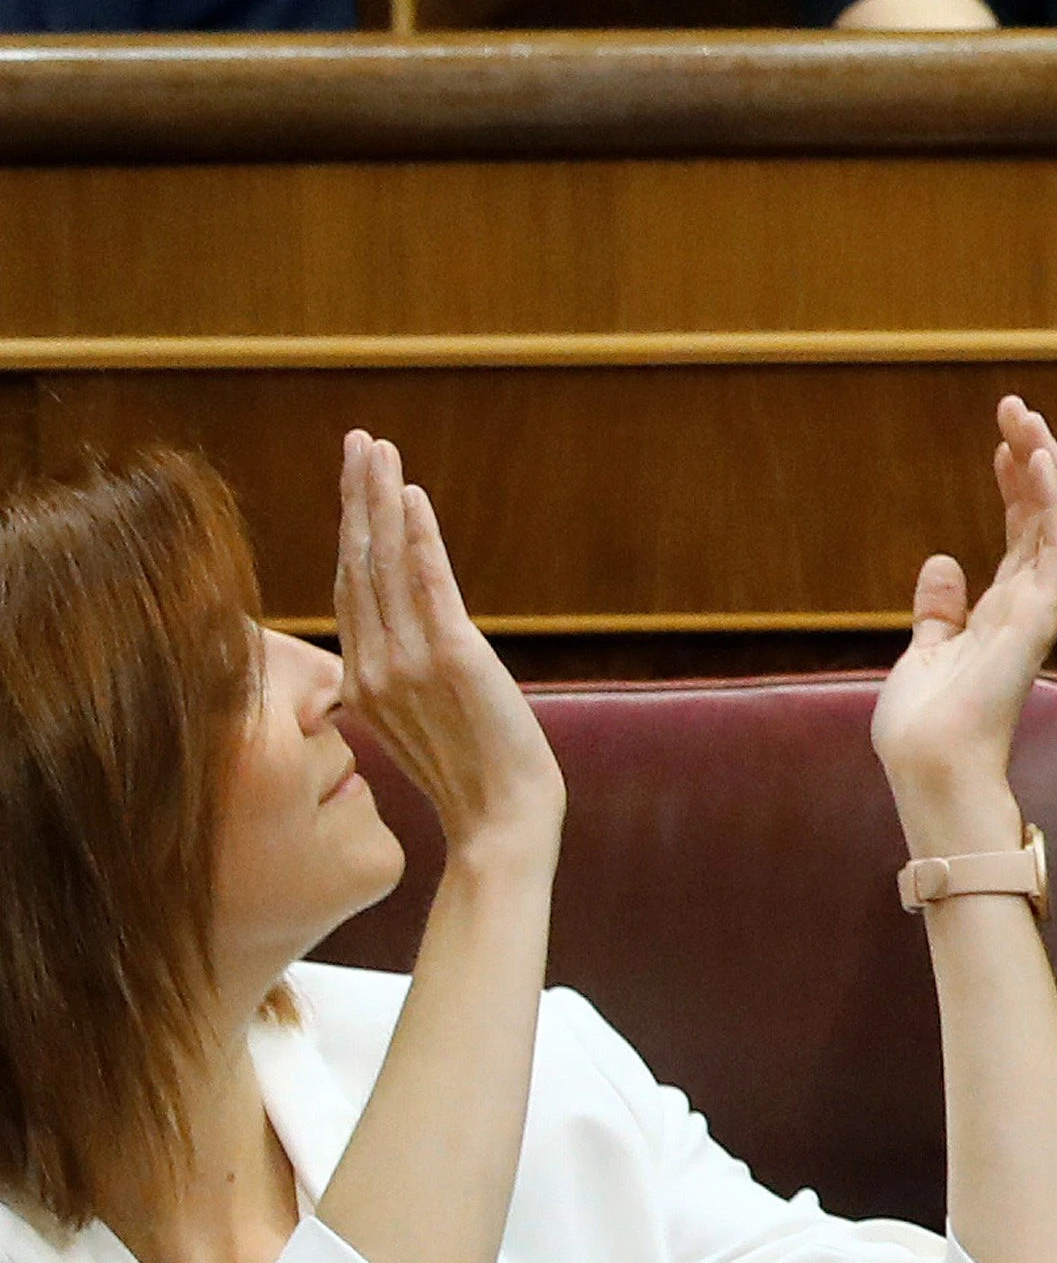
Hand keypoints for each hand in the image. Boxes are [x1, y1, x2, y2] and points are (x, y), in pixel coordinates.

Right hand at [328, 431, 562, 866]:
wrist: (502, 823)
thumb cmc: (473, 777)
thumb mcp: (420, 722)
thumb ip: (400, 680)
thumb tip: (397, 651)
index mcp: (362, 680)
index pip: (351, 588)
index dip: (350, 530)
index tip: (354, 480)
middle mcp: (372, 666)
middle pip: (356, 564)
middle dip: (355, 497)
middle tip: (357, 439)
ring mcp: (405, 663)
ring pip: (382, 564)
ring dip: (379, 498)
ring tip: (375, 448)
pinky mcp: (450, 658)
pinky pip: (426, 586)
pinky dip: (417, 537)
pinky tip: (412, 495)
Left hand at [870, 396, 1056, 859]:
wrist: (928, 766)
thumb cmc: (925, 725)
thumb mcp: (925, 650)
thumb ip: (939, 607)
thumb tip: (940, 560)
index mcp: (1005, 612)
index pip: (1023, 533)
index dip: (1016, 484)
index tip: (1003, 441)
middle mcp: (1030, 605)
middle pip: (1046, 516)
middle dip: (1036, 459)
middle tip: (1017, 408)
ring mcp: (1039, 609)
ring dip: (1048, 465)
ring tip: (1027, 417)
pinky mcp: (1038, 615)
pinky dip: (1053, 498)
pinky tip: (1037, 457)